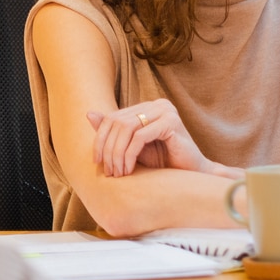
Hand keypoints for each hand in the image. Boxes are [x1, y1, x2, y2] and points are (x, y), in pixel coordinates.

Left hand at [86, 99, 224, 177]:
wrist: (190, 175)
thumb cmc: (162, 162)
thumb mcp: (132, 148)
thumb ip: (114, 132)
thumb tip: (89, 114)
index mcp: (148, 107)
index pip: (112, 117)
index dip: (100, 139)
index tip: (97, 162)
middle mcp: (157, 104)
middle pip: (117, 122)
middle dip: (108, 149)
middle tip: (109, 172)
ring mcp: (166, 111)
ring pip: (126, 128)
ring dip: (117, 153)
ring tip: (118, 173)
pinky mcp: (172, 122)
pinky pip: (140, 136)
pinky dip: (129, 154)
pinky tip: (129, 169)